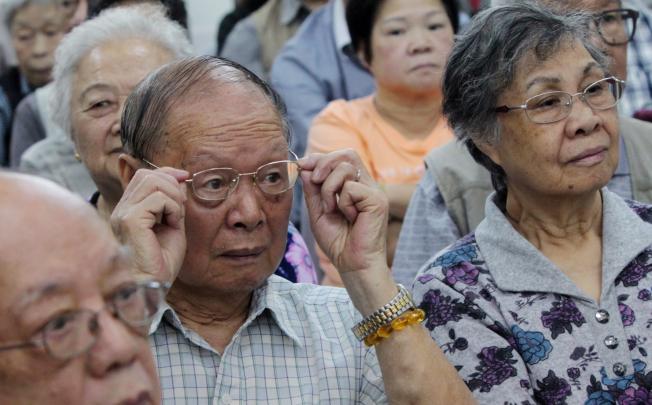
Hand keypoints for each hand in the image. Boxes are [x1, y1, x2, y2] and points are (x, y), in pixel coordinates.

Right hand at [111, 166, 188, 283]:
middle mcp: (122, 209)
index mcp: (129, 210)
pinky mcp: (130, 221)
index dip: (167, 173)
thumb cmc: (161, 263)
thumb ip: (174, 203)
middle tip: (180, 207)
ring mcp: (123, 214)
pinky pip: (157, 199)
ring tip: (175, 218)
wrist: (153, 285)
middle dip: (172, 184)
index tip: (185, 178)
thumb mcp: (173, 226)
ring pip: (152, 181)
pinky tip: (172, 224)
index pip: (144, 176)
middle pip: (147, 175)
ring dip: (173, 196)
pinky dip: (172, 208)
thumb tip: (179, 179)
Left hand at [300, 150, 388, 273]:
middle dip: (324, 163)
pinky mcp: (377, 200)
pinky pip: (351, 188)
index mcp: (355, 185)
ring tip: (331, 209)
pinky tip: (349, 218)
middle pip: (347, 154)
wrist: (353, 264)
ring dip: (329, 188)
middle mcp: (366, 184)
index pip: (341, 157)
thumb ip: (312, 189)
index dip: (320, 158)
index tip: (302, 165)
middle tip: (314, 181)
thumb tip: (304, 167)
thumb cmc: (338, 242)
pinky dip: (342, 202)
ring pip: (346, 167)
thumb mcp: (318, 212)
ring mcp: (374, 191)